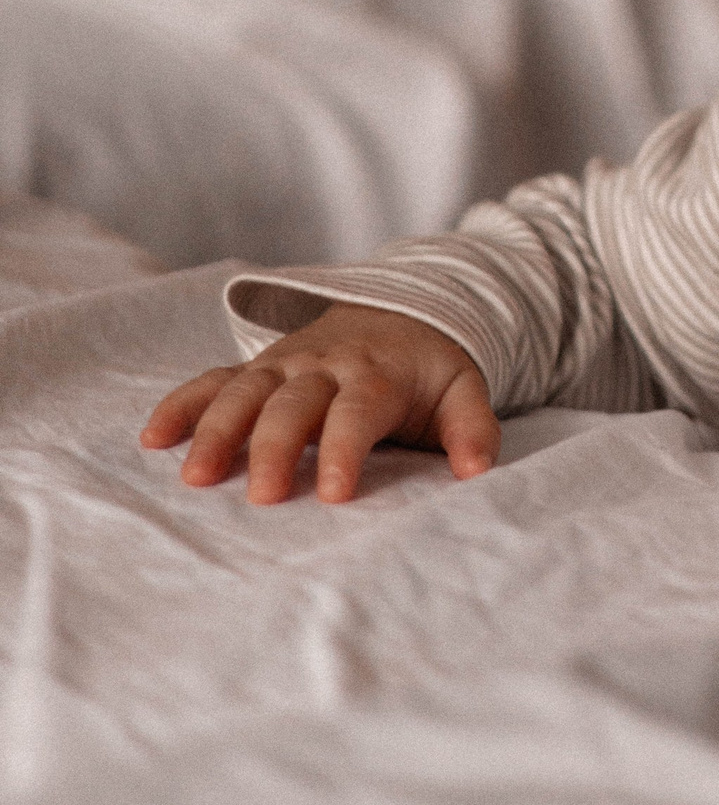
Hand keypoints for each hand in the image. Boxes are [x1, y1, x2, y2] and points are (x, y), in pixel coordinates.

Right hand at [139, 303, 499, 505]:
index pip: (358, 412)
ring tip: (195, 476)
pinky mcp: (258, 367)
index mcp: (376, 375)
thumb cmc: (428, 369)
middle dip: (276, 447)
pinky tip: (153, 437)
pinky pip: (214, 379)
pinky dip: (183, 403)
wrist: (401, 307)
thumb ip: (472, 428)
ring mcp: (284, 364)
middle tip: (263, 497)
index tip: (335, 494)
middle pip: (293, 404)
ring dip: (217, 429)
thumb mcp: (463, 388)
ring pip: (245, 391)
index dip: (345, 450)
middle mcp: (324, 366)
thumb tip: (479, 471)